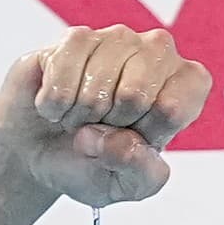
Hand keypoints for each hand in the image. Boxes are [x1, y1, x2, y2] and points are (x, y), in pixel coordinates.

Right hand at [0, 25, 210, 206]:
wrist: (39, 152)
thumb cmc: (92, 163)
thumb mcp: (128, 186)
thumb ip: (142, 173)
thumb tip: (117, 141)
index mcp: (184, 87)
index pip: (172, 109)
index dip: (142, 136)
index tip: (132, 139)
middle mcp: (157, 53)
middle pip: (134, 96)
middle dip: (106, 126)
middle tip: (100, 128)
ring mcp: (117, 39)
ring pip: (97, 86)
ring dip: (78, 116)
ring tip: (78, 117)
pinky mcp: (76, 38)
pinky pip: (62, 76)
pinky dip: (53, 104)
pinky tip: (56, 105)